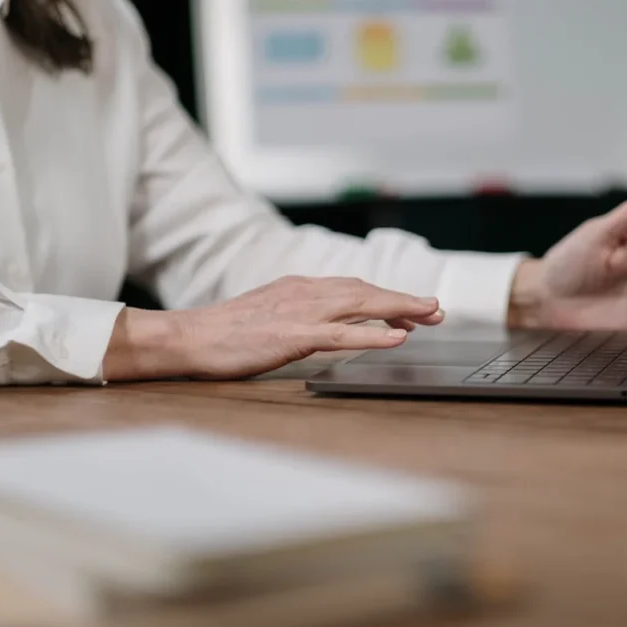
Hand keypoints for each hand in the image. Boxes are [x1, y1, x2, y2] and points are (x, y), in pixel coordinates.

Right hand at [103, 276, 443, 380]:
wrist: (189, 337)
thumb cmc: (226, 333)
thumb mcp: (270, 314)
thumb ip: (301, 315)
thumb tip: (331, 326)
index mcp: (300, 288)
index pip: (354, 288)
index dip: (387, 297)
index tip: (414, 308)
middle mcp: (305, 292)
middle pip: (366, 291)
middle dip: (404, 300)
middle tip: (437, 310)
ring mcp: (299, 312)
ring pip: (361, 305)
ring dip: (399, 309)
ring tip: (429, 316)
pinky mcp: (292, 335)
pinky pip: (341, 334)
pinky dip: (372, 334)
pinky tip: (398, 337)